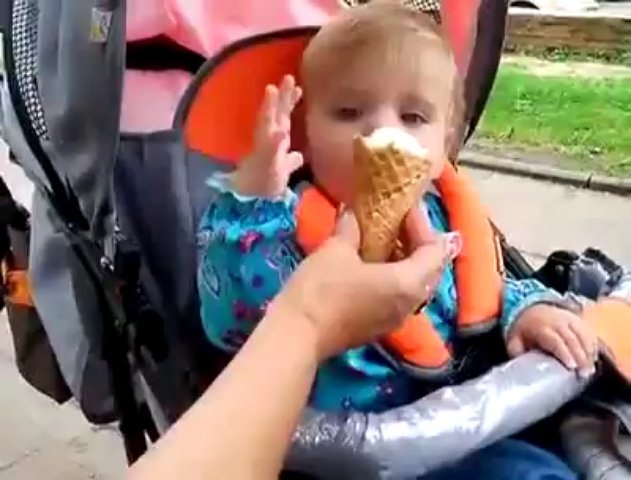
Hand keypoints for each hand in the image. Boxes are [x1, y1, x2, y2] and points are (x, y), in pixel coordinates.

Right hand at [231, 75, 303, 197]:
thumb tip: (297, 155)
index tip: (298, 86)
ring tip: (272, 90)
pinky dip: (274, 142)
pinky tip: (279, 133)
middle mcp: (269, 141)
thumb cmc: (266, 184)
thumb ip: (290, 160)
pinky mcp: (264, 163)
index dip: (289, 102)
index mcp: (276, 141)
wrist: (253, 201)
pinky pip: (269, 152)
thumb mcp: (283, 170)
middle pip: (277, 115)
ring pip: (268, 126)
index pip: (284, 118)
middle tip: (289, 77)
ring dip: (270, 109)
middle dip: (282, 97)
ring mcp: (265, 150)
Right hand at [268, 207, 453, 360]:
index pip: (434, 249)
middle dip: (420, 242)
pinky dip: (396, 276)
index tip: (405, 207)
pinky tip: (374, 263)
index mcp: (409, 283)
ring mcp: (396, 318)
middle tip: (401, 221)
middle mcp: (411, 303)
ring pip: (416, 284)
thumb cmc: (322, 289)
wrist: (298, 334)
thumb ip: (352, 228)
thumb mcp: (336, 250)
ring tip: (389, 239)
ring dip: (408, 260)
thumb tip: (353, 212)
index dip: (423, 224)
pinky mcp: (379, 326)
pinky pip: (400, 296)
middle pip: (431, 269)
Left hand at [507, 304, 597, 377]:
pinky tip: (593, 360)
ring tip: (590, 370)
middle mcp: (557, 322)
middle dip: (580, 357)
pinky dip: (593, 346)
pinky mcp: (579, 320)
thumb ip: (518, 353)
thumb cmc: (524, 330)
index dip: (564, 353)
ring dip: (589, 353)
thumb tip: (521, 368)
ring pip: (584, 336)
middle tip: (584, 374)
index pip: (555, 341)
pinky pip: (590, 333)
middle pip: (573, 339)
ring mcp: (570, 319)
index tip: (571, 367)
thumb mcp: (514, 340)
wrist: (531, 308)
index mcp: (541, 327)